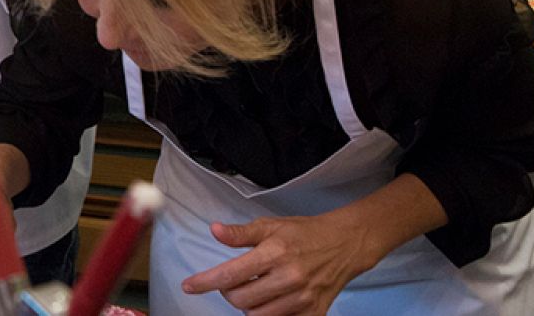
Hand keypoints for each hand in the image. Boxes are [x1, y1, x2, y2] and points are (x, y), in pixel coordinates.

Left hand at [183, 215, 379, 314]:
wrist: (344, 244)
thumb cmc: (303, 233)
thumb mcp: (270, 225)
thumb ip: (240, 232)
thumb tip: (214, 230)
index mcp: (275, 253)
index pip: (230, 274)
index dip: (205, 282)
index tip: (189, 285)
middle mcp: (289, 278)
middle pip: (240, 300)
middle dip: (228, 292)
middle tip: (233, 282)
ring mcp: (303, 298)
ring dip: (247, 306)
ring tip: (252, 290)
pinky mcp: (314, 312)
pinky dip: (268, 314)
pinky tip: (270, 300)